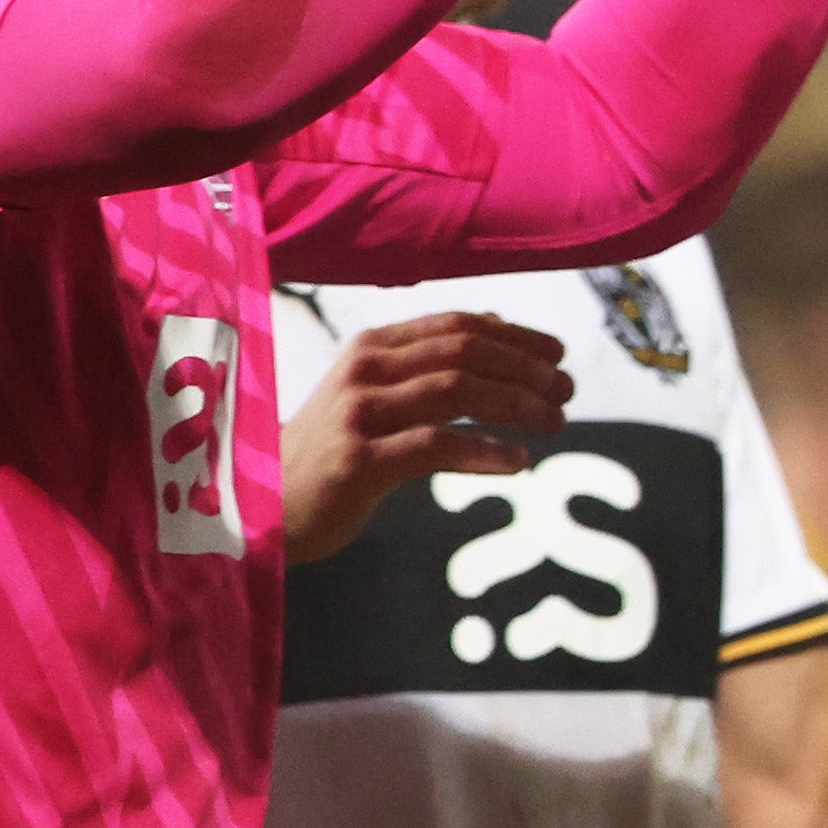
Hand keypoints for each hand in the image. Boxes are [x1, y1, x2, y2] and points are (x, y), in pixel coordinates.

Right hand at [280, 316, 570, 562]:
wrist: (260, 502)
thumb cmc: (328, 451)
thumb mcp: (373, 394)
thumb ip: (427, 364)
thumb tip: (499, 328)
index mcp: (372, 347)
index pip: (457, 325)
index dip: (515, 336)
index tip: (558, 353)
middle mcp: (365, 370)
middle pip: (464, 351)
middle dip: (526, 368)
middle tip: (567, 391)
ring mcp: (359, 413)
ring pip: (456, 391)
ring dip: (517, 404)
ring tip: (556, 422)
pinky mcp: (358, 461)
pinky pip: (434, 447)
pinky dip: (484, 451)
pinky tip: (517, 462)